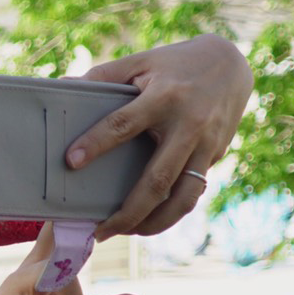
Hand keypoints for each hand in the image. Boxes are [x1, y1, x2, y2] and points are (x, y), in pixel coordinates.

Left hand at [72, 33, 252, 237]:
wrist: (232, 63)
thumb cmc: (175, 63)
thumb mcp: (140, 61)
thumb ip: (103, 76)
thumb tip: (61, 89)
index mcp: (164, 97)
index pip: (124, 123)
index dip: (97, 143)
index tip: (71, 162)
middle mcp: (189, 125)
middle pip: (158, 179)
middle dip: (128, 211)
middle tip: (100, 231)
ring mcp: (207, 144)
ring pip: (183, 196)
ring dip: (155, 223)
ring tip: (125, 233)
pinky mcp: (216, 155)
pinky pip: (193, 190)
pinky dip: (172, 210)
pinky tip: (150, 221)